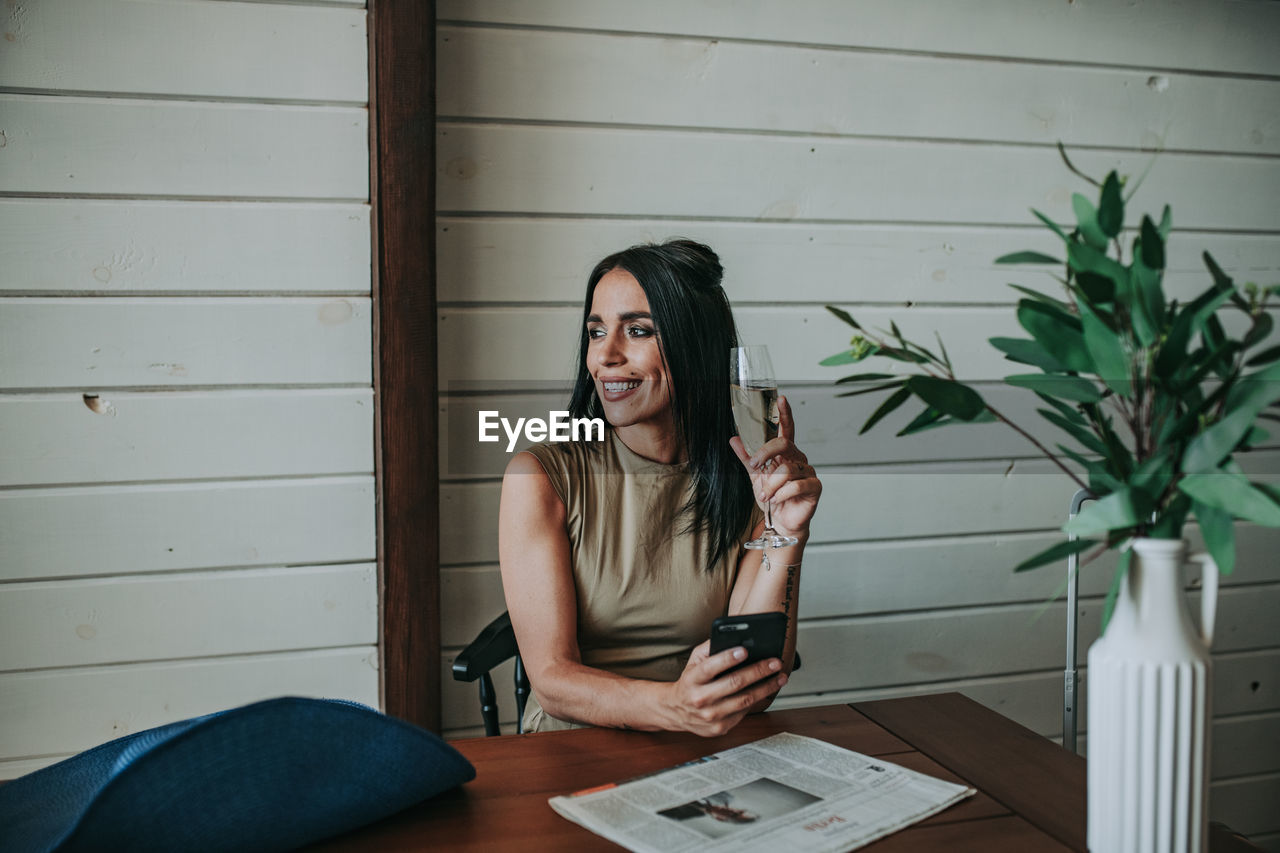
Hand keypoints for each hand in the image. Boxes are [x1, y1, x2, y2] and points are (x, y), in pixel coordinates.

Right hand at [663, 641, 787, 736]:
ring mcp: (710, 716)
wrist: (676, 711)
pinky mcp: (720, 728)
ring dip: (766, 687)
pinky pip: (744, 712)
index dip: (728, 658)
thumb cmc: (690, 681)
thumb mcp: (693, 661)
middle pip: (734, 684)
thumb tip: (734, 638)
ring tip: (780, 677)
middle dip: (758, 671)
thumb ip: (710, 648)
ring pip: (745, 700)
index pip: (710, 667)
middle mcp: (700, 699)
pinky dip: (758, 700)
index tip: (745, 650)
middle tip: (775, 662)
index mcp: (692, 679)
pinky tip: (768, 689)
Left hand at [729, 395, 821, 538]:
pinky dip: (781, 494)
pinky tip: (777, 500)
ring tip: (765, 496)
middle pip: (783, 444)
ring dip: (770, 485)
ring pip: (786, 470)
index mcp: (785, 452)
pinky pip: (796, 485)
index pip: (786, 429)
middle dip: (765, 455)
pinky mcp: (814, 486)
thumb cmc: (772, 497)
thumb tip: (734, 438)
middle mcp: (798, 458)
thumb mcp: (755, 476)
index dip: (785, 413)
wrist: (781, 522)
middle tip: (756, 467)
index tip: (781, 399)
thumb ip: (747, 457)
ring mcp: (808, 471)